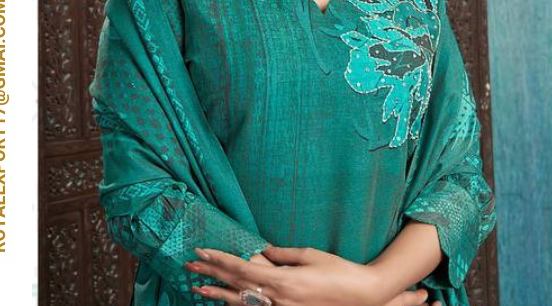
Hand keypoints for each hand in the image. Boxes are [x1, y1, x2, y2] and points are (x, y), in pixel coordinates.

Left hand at [184, 245, 440, 305]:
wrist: (362, 297)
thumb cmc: (338, 272)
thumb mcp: (309, 255)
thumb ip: (281, 255)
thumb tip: (260, 251)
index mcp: (283, 281)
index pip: (241, 269)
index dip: (219, 260)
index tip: (200, 252)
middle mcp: (278, 300)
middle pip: (236, 286)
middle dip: (211, 275)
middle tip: (189, 266)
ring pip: (242, 304)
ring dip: (218, 295)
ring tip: (197, 288)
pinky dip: (239, 305)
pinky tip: (226, 302)